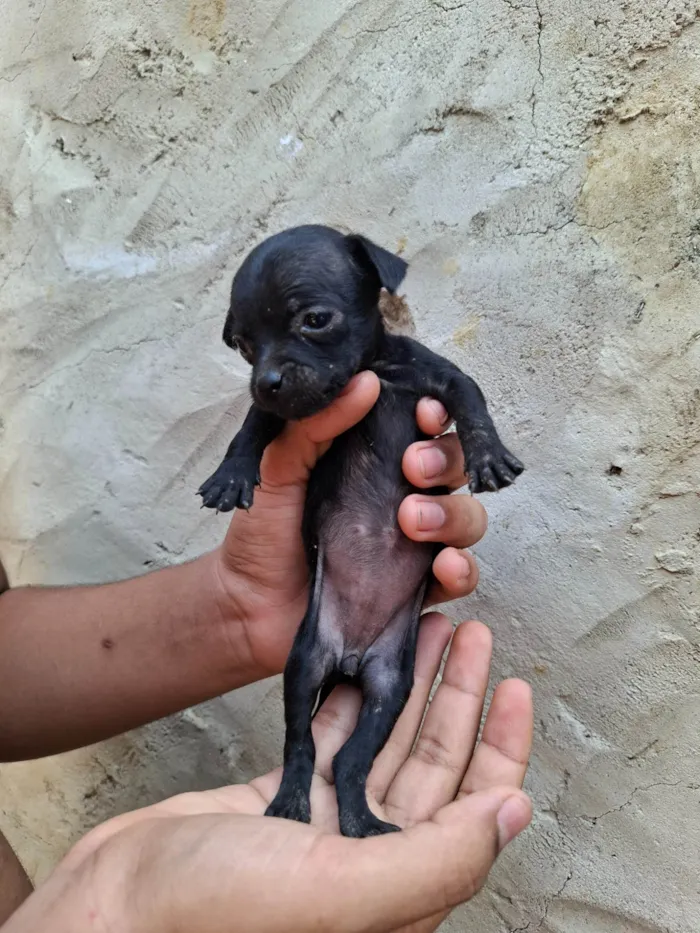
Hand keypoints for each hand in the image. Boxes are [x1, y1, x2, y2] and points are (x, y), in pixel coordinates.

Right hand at [20, 618, 531, 932]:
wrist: (115, 906)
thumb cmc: (209, 914)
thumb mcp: (338, 892)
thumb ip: (435, 859)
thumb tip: (512, 813)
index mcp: (399, 891)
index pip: (476, 810)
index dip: (500, 746)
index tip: (514, 688)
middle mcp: (371, 860)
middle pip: (433, 765)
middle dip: (457, 696)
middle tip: (470, 637)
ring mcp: (326, 828)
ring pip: (386, 744)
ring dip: (409, 687)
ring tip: (428, 634)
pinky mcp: (284, 800)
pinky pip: (335, 740)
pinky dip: (352, 699)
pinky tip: (363, 665)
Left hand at [213, 372, 487, 675]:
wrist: (248, 607)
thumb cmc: (261, 533)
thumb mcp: (276, 468)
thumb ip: (312, 425)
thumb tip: (365, 382)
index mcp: (373, 461)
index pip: (424, 427)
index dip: (437, 416)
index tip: (424, 413)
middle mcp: (400, 497)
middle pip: (456, 467)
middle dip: (446, 461)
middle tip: (412, 468)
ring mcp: (412, 545)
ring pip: (468, 518)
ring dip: (454, 515)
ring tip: (411, 521)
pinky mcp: (414, 590)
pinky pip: (459, 578)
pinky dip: (461, 571)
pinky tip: (442, 570)